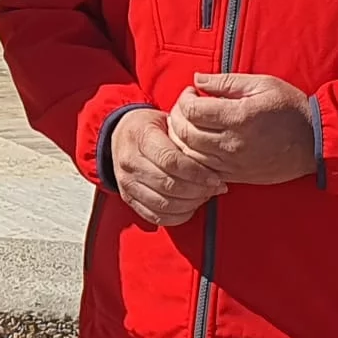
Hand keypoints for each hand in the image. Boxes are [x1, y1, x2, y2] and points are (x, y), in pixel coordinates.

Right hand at [111, 108, 225, 225]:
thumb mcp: (167, 121)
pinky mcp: (128, 198)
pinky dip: (177, 216)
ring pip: (163, 204)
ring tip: (205, 196)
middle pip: (168, 184)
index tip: (215, 178)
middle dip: (198, 190)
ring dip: (190, 204)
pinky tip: (190, 206)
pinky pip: (156, 216)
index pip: (171, 161)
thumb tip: (216, 156)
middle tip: (215, 188)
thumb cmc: (149, 128)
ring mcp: (126, 182)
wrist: (121, 135)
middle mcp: (130, 162)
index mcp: (140, 137)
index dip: (197, 173)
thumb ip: (187, 138)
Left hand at [171, 73, 317, 185]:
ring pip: (189, 154)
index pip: (192, 110)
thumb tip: (197, 79)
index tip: (191, 93)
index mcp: (238, 117)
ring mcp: (232, 163)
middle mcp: (231, 143)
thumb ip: (226, 82)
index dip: (184, 99)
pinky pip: (202, 169)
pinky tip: (196, 144)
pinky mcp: (235, 176)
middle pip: (185, 133)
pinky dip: (192, 157)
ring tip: (188, 124)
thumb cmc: (290, 108)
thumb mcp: (262, 84)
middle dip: (177, 117)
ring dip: (181, 138)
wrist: (314, 143)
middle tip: (185, 107)